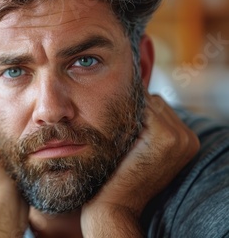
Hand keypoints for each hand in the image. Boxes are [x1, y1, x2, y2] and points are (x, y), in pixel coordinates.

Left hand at [81, 93, 199, 235]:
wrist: (117, 202)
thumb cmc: (123, 176)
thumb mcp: (143, 150)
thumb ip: (147, 127)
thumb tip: (135, 100)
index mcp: (188, 142)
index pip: (161, 108)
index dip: (139, 109)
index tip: (119, 115)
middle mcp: (188, 139)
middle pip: (157, 103)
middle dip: (135, 108)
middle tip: (114, 119)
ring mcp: (179, 138)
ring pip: (150, 105)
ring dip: (130, 110)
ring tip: (114, 126)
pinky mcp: (164, 137)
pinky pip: (143, 110)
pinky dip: (127, 114)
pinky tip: (114, 127)